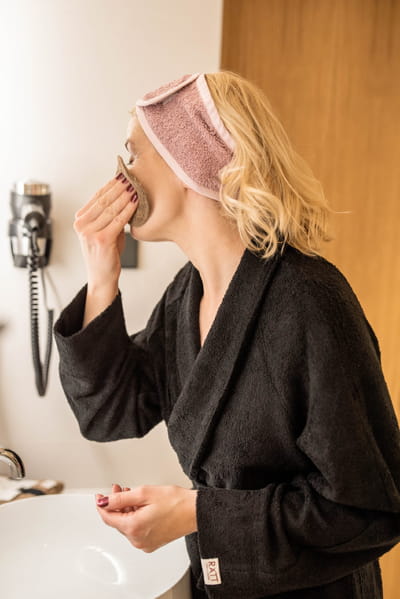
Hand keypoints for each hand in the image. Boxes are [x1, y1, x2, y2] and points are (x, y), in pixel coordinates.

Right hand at [74, 175, 137, 324]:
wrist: (102, 277)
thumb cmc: (106, 254)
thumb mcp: (105, 231)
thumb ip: (110, 215)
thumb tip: (124, 195)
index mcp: (79, 220)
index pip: (96, 198)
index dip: (110, 185)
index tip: (122, 176)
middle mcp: (81, 225)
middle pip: (103, 201)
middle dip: (119, 188)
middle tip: (131, 177)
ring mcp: (89, 233)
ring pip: (111, 209)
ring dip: (125, 196)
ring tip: (135, 187)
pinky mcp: (101, 239)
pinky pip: (118, 220)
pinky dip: (128, 210)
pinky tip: (135, 202)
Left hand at [95, 484, 197, 552]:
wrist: (195, 512)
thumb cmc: (176, 502)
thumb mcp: (144, 493)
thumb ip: (121, 498)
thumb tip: (104, 501)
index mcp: (134, 528)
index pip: (108, 517)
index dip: (102, 504)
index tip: (100, 496)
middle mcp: (137, 540)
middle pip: (117, 522)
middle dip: (116, 505)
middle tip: (119, 489)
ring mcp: (145, 543)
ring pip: (127, 526)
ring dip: (126, 510)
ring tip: (132, 495)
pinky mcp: (152, 543)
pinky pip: (136, 530)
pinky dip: (135, 518)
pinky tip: (140, 507)